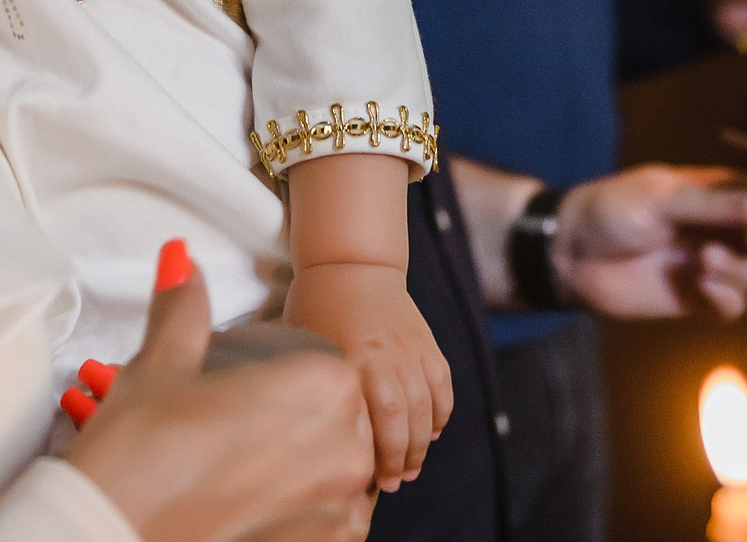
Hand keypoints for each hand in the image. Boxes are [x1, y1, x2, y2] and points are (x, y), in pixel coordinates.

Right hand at [71, 242, 377, 541]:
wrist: (109, 539)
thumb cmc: (135, 459)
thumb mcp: (158, 368)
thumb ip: (184, 309)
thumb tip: (182, 261)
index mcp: (321, 390)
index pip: (333, 368)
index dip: (293, 378)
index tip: (257, 392)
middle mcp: (346, 452)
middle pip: (344, 423)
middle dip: (304, 426)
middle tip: (244, 437)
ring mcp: (341, 513)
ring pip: (343, 477)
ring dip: (309, 474)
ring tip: (248, 476)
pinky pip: (336, 524)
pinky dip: (307, 516)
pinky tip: (259, 509)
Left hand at [284, 261, 452, 492]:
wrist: (352, 263)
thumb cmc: (316, 307)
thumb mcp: (304, 346)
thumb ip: (314, 384)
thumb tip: (308, 432)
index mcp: (352, 358)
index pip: (372, 420)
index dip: (373, 456)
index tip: (366, 480)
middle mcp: (386, 355)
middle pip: (404, 419)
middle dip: (402, 458)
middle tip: (394, 483)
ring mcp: (411, 348)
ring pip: (427, 407)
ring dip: (422, 443)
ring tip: (412, 468)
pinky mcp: (427, 343)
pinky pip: (442, 385)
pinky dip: (440, 413)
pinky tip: (430, 433)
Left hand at [553, 165, 746, 320]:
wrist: (570, 255)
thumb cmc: (609, 212)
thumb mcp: (658, 199)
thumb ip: (709, 204)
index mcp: (709, 193)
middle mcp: (715, 229)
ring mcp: (707, 265)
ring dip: (742, 270)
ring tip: (705, 261)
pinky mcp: (695, 299)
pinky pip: (733, 307)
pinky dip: (729, 299)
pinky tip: (704, 288)